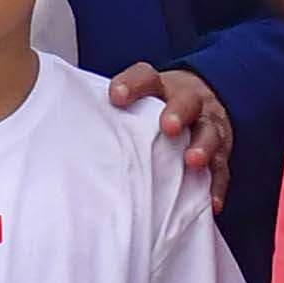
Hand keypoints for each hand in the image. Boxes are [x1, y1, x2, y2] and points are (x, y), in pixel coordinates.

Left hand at [111, 62, 231, 194]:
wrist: (203, 99)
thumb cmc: (157, 106)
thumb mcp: (138, 97)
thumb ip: (110, 110)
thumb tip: (60, 131)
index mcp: (161, 86)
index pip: (146, 77)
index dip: (132, 86)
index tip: (116, 97)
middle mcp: (188, 101)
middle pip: (187, 101)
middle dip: (179, 113)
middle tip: (169, 127)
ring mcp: (208, 125)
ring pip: (210, 132)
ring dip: (203, 146)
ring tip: (193, 161)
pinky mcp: (222, 151)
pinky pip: (223, 169)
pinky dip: (216, 186)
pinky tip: (212, 204)